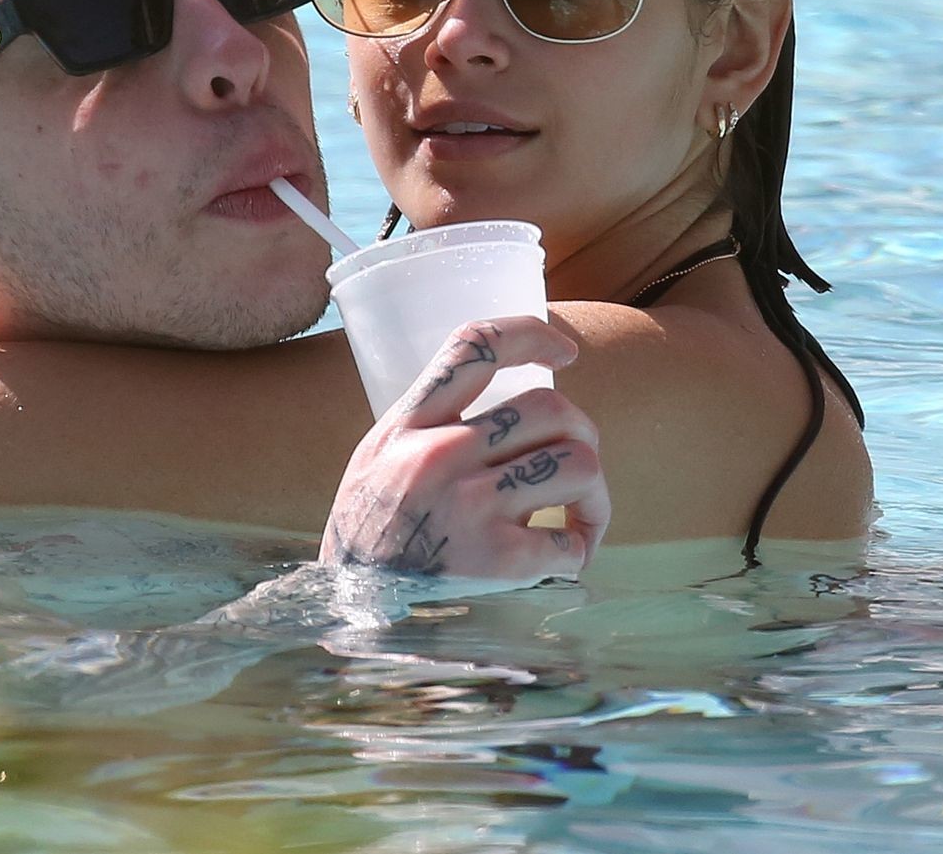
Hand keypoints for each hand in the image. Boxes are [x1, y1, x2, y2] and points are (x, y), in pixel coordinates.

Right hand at [319, 316, 609, 580]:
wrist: (347, 608)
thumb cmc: (372, 530)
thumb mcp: (381, 456)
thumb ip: (434, 426)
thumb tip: (515, 413)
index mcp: (409, 422)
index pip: (475, 346)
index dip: (532, 334)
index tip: (565, 352)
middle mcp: (439, 454)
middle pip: (550, 408)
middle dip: (583, 434)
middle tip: (578, 465)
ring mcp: (467, 505)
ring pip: (578, 465)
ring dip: (595, 495)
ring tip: (582, 516)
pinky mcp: (492, 559)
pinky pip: (568, 542)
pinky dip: (578, 551)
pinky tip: (561, 560)